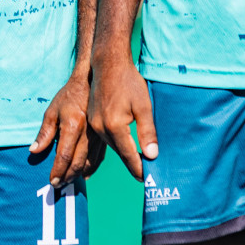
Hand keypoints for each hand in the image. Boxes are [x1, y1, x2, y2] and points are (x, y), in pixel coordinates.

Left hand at [32, 72, 99, 186]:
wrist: (92, 82)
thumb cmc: (69, 96)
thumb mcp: (52, 111)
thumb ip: (44, 132)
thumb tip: (34, 151)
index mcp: (73, 126)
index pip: (64, 155)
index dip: (58, 170)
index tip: (52, 181)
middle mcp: (87, 133)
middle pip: (78, 162)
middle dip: (68, 176)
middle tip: (59, 186)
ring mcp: (98, 135)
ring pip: (90, 161)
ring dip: (78, 174)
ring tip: (69, 182)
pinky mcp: (104, 136)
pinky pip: (99, 156)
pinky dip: (92, 167)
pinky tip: (86, 174)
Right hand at [87, 53, 157, 179]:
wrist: (108, 64)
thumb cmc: (129, 82)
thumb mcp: (144, 106)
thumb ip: (147, 132)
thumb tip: (152, 155)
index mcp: (114, 126)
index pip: (128, 154)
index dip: (138, 168)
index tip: (146, 179)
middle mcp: (101, 128)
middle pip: (118, 152)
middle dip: (131, 164)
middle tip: (144, 175)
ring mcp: (94, 124)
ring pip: (110, 146)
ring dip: (122, 155)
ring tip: (134, 165)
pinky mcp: (92, 119)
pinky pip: (103, 138)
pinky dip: (114, 145)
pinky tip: (122, 147)